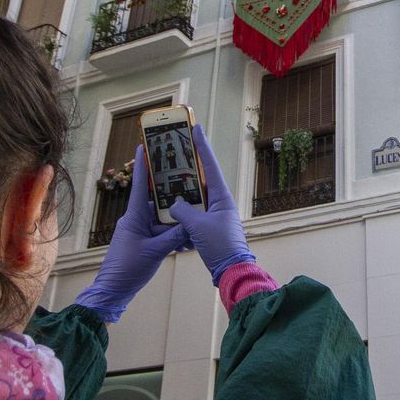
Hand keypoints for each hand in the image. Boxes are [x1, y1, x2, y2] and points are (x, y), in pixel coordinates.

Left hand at [75, 145, 189, 322]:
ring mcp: (139, 231)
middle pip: (155, 200)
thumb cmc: (128, 269)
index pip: (140, 185)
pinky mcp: (143, 241)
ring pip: (161, 217)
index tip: (144, 145)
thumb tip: (191, 225)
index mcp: (134, 216)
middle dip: (169, 192)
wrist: (113, 290)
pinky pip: (160, 231)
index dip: (143, 165)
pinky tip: (185, 237)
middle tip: (182, 176)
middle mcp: (136, 220)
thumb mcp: (155, 251)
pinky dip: (172, 232)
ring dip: (174, 218)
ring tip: (190, 214)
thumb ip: (174, 237)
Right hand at [168, 124, 254, 284]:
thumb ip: (182, 211)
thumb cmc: (220, 246)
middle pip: (201, 179)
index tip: (196, 128)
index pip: (210, 165)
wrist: (231, 271)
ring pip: (195, 197)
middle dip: (188, 167)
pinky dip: (183, 211)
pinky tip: (170, 210)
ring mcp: (215, 214)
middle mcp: (220, 202)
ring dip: (182, 192)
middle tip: (176, 151)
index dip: (202, 146)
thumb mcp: (197, 226)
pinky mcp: (209, 227)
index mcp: (221, 197)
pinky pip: (194, 213)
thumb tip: (174, 204)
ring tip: (168, 180)